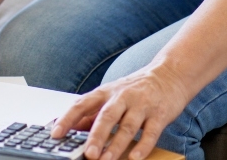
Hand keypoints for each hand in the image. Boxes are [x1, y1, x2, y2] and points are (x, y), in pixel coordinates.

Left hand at [52, 64, 192, 159]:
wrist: (170, 74)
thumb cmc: (137, 88)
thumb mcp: (112, 95)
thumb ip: (92, 112)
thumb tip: (70, 128)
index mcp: (106, 92)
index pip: (82, 104)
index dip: (67, 118)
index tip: (55, 133)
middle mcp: (123, 96)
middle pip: (107, 116)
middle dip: (96, 136)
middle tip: (88, 154)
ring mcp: (142, 105)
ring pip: (127, 126)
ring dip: (116, 144)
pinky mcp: (160, 114)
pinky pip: (151, 132)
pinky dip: (142, 146)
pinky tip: (135, 158)